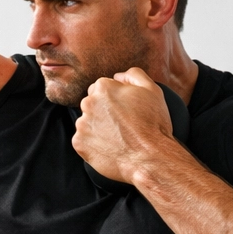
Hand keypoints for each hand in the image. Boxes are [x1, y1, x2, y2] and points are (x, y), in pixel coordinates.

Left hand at [72, 67, 174, 183]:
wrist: (149, 158)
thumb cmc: (153, 124)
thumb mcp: (152, 90)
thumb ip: (133, 75)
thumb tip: (118, 76)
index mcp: (103, 87)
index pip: (101, 89)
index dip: (114, 100)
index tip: (125, 111)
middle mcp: (88, 103)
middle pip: (92, 105)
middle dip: (103, 113)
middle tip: (122, 125)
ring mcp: (82, 124)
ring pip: (87, 123)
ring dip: (98, 128)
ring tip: (117, 137)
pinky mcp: (79, 144)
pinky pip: (83, 141)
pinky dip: (93, 144)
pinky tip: (110, 147)